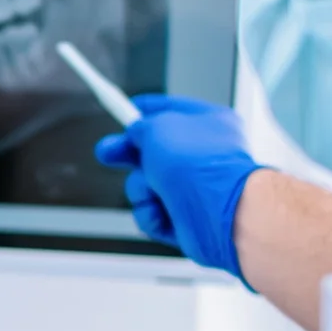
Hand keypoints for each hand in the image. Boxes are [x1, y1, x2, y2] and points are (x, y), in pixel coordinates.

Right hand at [96, 95, 263, 279]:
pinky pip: (153, 213)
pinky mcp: (187, 219)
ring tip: (153, 192)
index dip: (141, 112)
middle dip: (128, 155)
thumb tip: (135, 133)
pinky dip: (151, 215)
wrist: (224, 215)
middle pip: (153, 152)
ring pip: (147, 185)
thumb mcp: (158, 129)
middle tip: (107, 153)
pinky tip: (160, 213)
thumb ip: (140, 126)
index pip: (169, 112)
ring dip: (141, 190)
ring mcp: (196, 189)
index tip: (121, 112)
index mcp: (207, 124)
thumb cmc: (200, 167)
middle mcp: (203, 156)